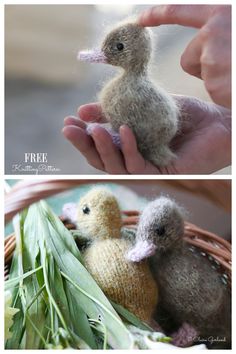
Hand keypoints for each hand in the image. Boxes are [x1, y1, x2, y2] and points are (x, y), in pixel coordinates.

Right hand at [62, 96, 230, 173]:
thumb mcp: (143, 105)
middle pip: (103, 161)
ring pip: (117, 168)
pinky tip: (124, 129)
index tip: (68, 121)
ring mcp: (150, 170)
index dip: (83, 137)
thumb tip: (82, 110)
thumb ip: (115, 110)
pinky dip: (130, 149)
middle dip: (84, 145)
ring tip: (92, 129)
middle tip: (68, 129)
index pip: (100, 148)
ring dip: (103, 148)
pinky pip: (141, 166)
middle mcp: (137, 162)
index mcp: (130, 148)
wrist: (218, 122)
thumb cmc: (184, 115)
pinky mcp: (165, 174)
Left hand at [139, 5, 230, 107]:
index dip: (160, 15)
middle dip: (203, 65)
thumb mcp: (234, 34)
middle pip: (190, 54)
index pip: (184, 12)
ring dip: (215, 76)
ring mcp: (213, 50)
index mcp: (224, 13)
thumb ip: (222, 31)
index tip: (139, 20)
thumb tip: (206, 36)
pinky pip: (210, 85)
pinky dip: (222, 89)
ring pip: (199, 71)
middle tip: (231, 67)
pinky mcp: (213, 74)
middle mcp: (216, 27)